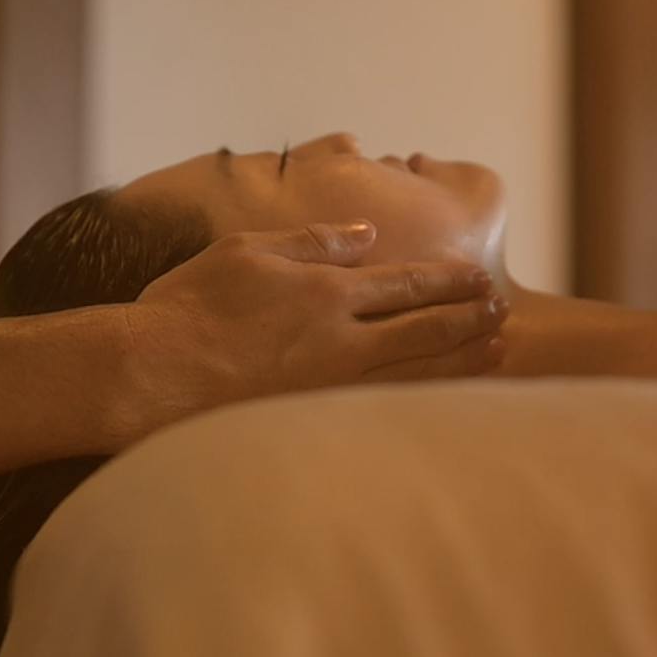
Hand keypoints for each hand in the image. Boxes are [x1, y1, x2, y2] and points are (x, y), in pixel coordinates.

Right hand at [115, 221, 508, 442]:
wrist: (152, 374)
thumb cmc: (188, 308)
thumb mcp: (246, 251)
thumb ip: (312, 241)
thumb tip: (366, 235)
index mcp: (327, 292)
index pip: (406, 283)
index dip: (449, 282)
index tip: (481, 280)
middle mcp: (341, 341)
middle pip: (424, 328)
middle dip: (469, 319)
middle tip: (504, 312)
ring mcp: (331, 388)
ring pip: (415, 373)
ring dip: (461, 361)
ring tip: (496, 353)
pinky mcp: (317, 421)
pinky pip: (387, 410)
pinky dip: (423, 401)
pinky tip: (444, 399)